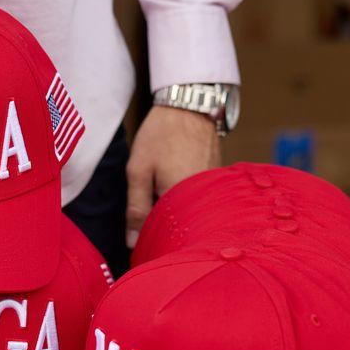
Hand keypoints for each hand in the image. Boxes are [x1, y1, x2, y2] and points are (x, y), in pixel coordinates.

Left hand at [125, 106, 220, 247]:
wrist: (191, 106)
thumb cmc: (161, 135)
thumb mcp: (139, 170)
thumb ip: (136, 208)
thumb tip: (132, 243)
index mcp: (180, 200)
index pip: (164, 236)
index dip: (149, 240)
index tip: (137, 242)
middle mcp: (203, 200)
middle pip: (180, 228)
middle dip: (162, 228)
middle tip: (147, 216)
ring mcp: (213, 192)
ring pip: (190, 215)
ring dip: (175, 214)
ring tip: (162, 195)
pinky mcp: (217, 184)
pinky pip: (199, 202)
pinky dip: (187, 201)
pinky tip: (175, 188)